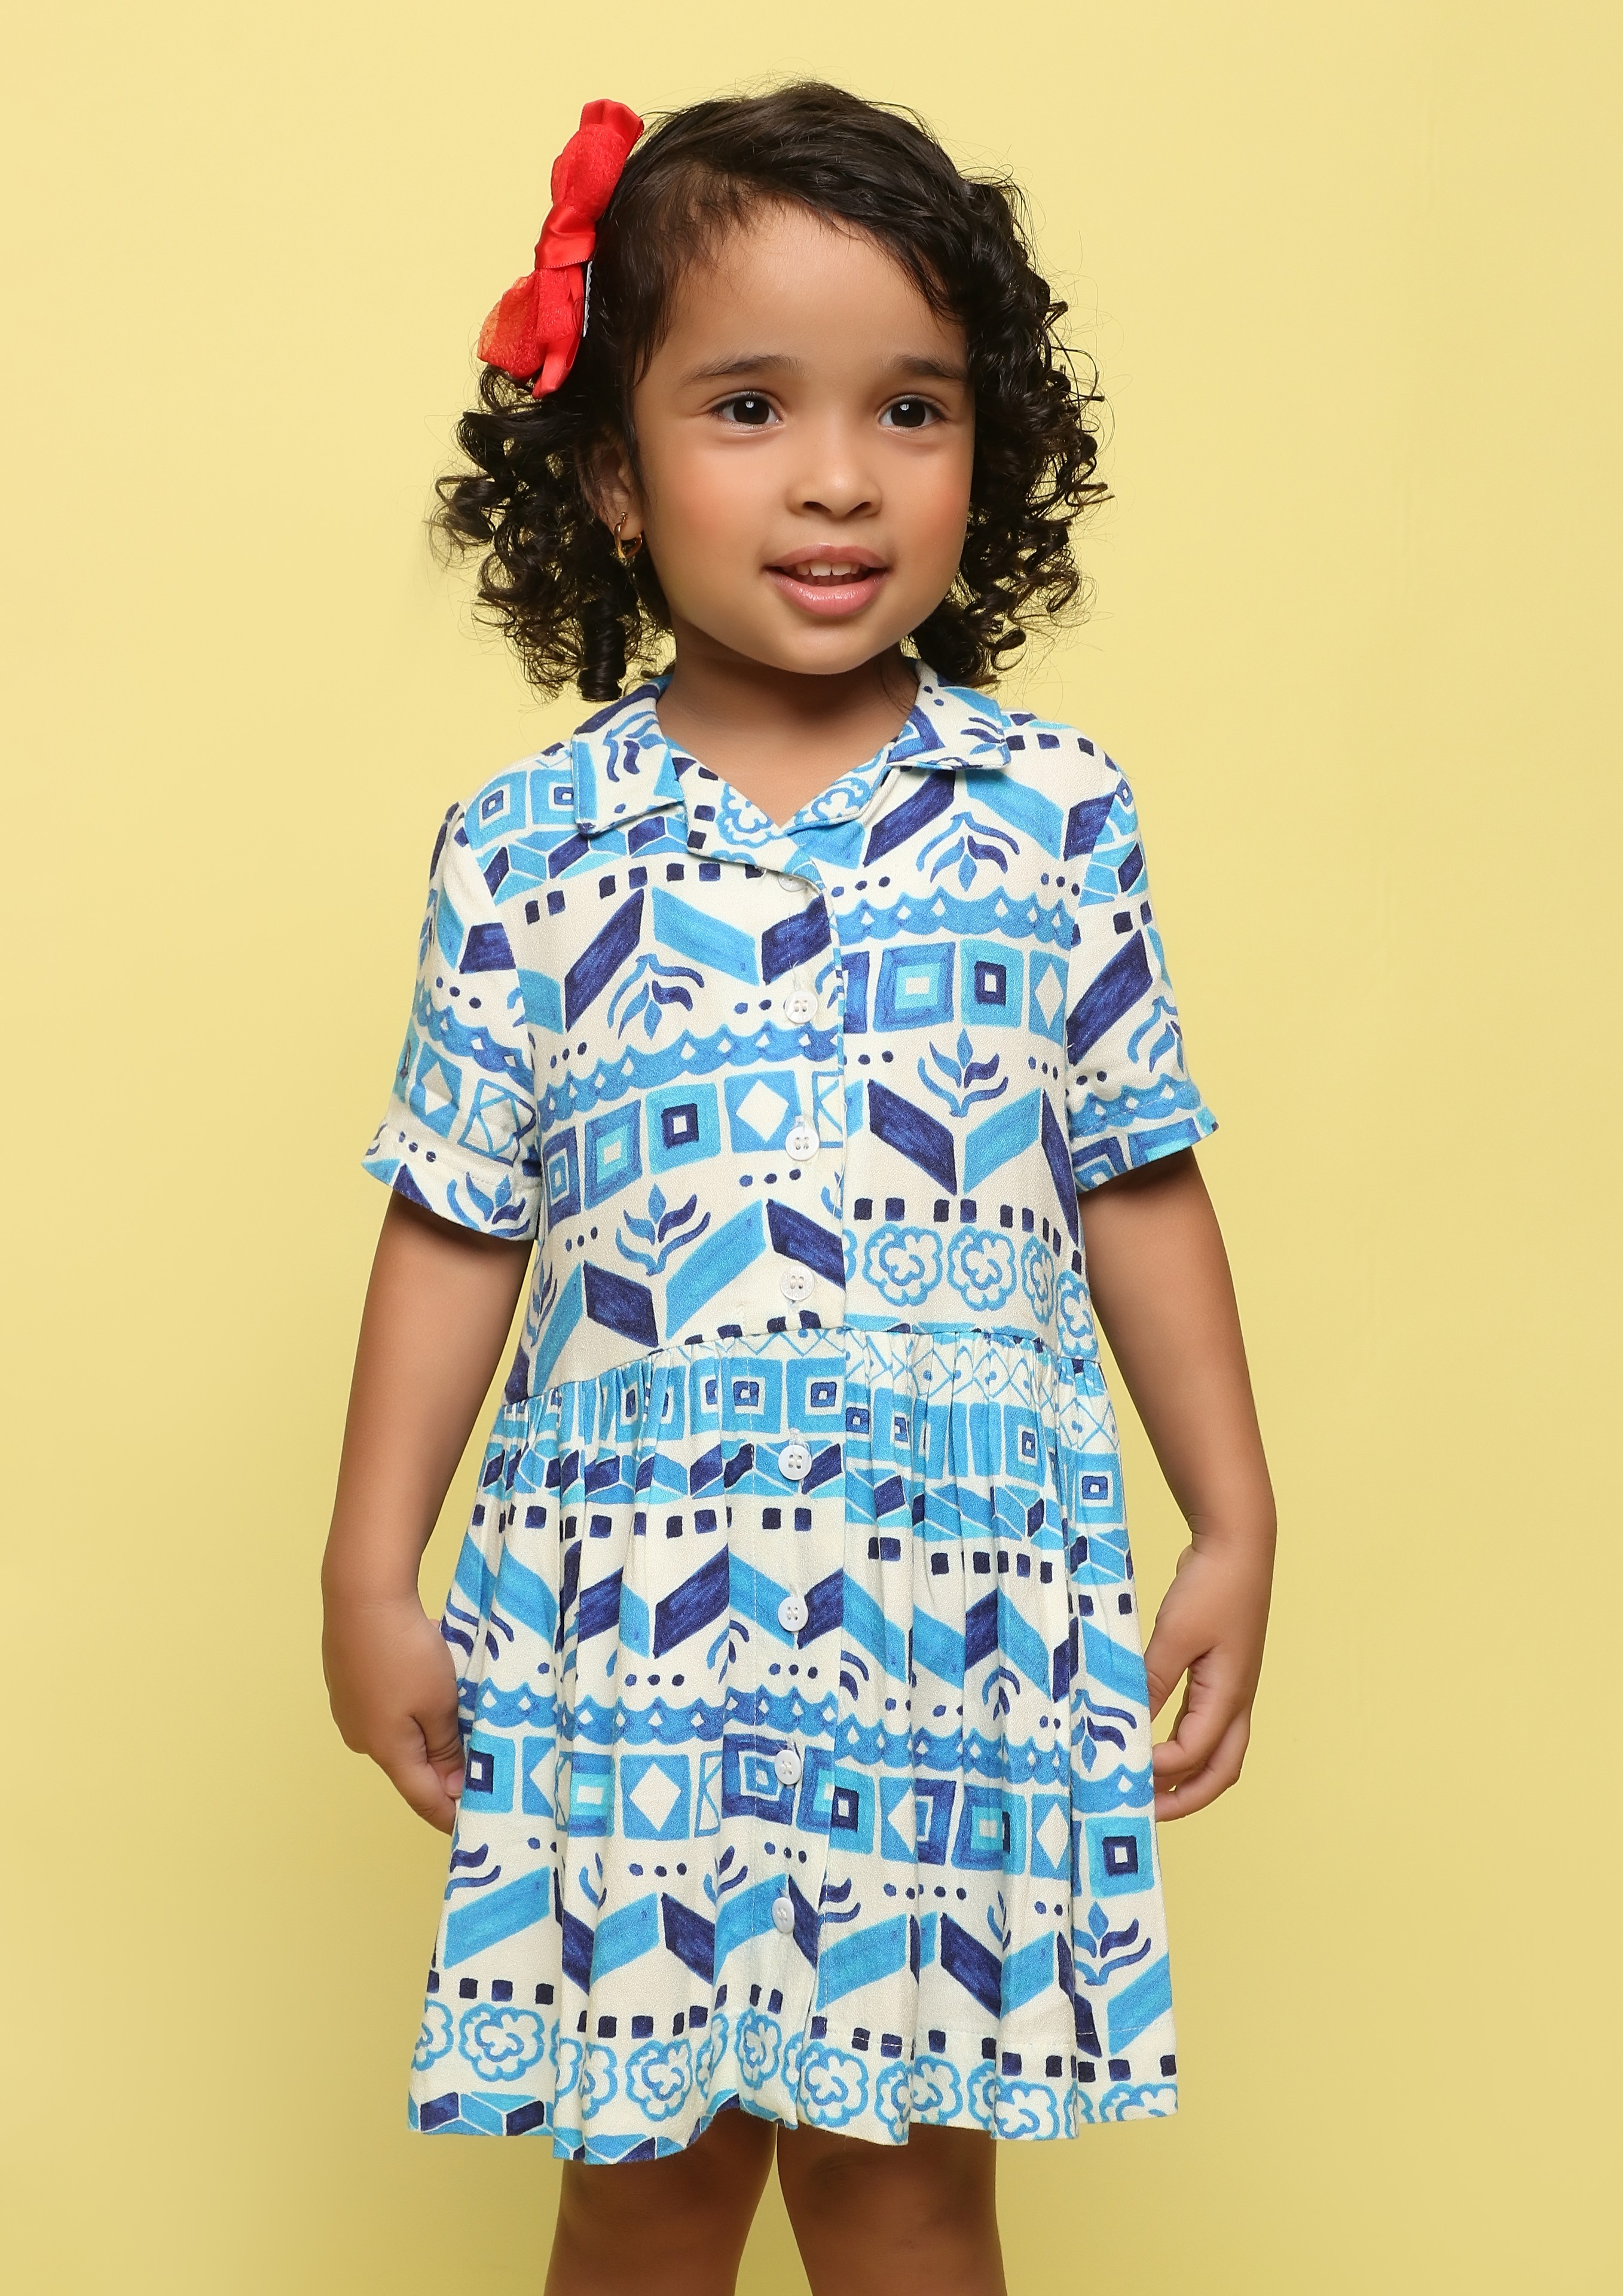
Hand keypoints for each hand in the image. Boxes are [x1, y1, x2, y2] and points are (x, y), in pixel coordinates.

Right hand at [322, 1589, 464, 1831]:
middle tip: (479, 1769)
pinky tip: (427, 1693)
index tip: (475, 1824)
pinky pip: (386, 1710)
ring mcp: (350, 1710)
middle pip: (410, 1767)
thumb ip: (446, 1748)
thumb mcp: (440, 1704)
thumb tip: (451, 1789)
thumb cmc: (407, 1652)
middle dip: (443, 1772)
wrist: (363, 1596)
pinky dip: (409, 1711)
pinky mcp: (347, 1684)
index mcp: (386, 1751)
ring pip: (398, 1735)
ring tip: (460, 1728)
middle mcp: (361, 1739)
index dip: (450, 1815)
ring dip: (427, 1737)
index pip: (423, 1799)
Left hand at [1143, 1536, 1272, 1820]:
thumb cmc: (1211, 1587)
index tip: (1120, 1771)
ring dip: (1185, 1776)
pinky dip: (1182, 1744)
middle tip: (1145, 1815)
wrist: (1237, 1545)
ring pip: (1215, 1752)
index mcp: (1231, 1695)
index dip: (1159, 1770)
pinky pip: (1203, 1725)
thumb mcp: (1175, 1634)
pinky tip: (1153, 1744)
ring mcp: (1232, 1689)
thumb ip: (1151, 1680)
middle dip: (1185, 1798)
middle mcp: (1237, 1700)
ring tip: (1147, 1792)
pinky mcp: (1220, 1674)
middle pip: (1219, 1770)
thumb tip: (1126, 1724)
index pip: (1195, 1753)